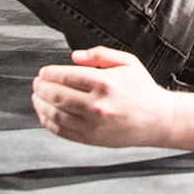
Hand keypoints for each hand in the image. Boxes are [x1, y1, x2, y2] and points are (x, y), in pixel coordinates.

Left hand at [32, 47, 176, 147]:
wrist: (157, 120)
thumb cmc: (142, 89)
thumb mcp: (127, 62)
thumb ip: (100, 54)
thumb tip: (74, 56)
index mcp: (105, 83)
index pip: (66, 76)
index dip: (49, 73)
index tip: (43, 72)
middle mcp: (97, 105)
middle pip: (57, 95)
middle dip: (41, 88)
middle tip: (36, 83)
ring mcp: (93, 124)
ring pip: (56, 114)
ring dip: (41, 105)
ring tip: (36, 97)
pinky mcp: (92, 139)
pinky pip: (63, 131)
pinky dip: (49, 122)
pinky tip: (44, 114)